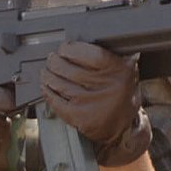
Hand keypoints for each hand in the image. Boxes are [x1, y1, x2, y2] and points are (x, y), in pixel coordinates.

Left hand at [43, 40, 150, 166]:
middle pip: (68, 68)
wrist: (124, 125)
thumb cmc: (119, 93)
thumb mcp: (123, 70)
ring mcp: (91, 102)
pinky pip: (56, 101)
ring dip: (48, 75)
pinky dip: (48, 92)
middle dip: (54, 61)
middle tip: (52, 59)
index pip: (88, 53)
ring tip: (46, 71)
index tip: (64, 48)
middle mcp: (106, 86)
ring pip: (59, 83)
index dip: (70, 49)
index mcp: (118, 70)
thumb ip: (107, 56)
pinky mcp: (80, 117)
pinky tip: (46, 87)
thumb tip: (75, 45)